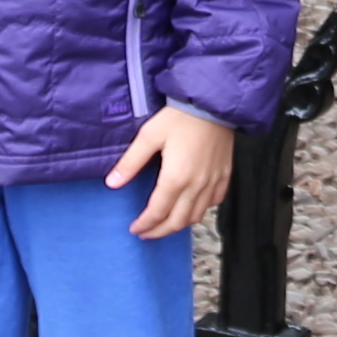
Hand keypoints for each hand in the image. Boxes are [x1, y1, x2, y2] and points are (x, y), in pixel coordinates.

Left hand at [111, 102, 237, 238]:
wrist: (213, 103)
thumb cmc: (181, 116)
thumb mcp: (149, 135)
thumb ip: (130, 162)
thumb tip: (112, 183)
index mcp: (176, 178)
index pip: (158, 212)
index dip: (145, 224)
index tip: (134, 229)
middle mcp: (197, 186)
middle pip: (177, 222)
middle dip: (159, 232)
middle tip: (146, 233)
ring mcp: (213, 182)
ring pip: (196, 216)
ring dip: (178, 224)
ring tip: (164, 223)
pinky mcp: (224, 175)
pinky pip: (214, 203)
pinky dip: (200, 210)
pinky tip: (191, 206)